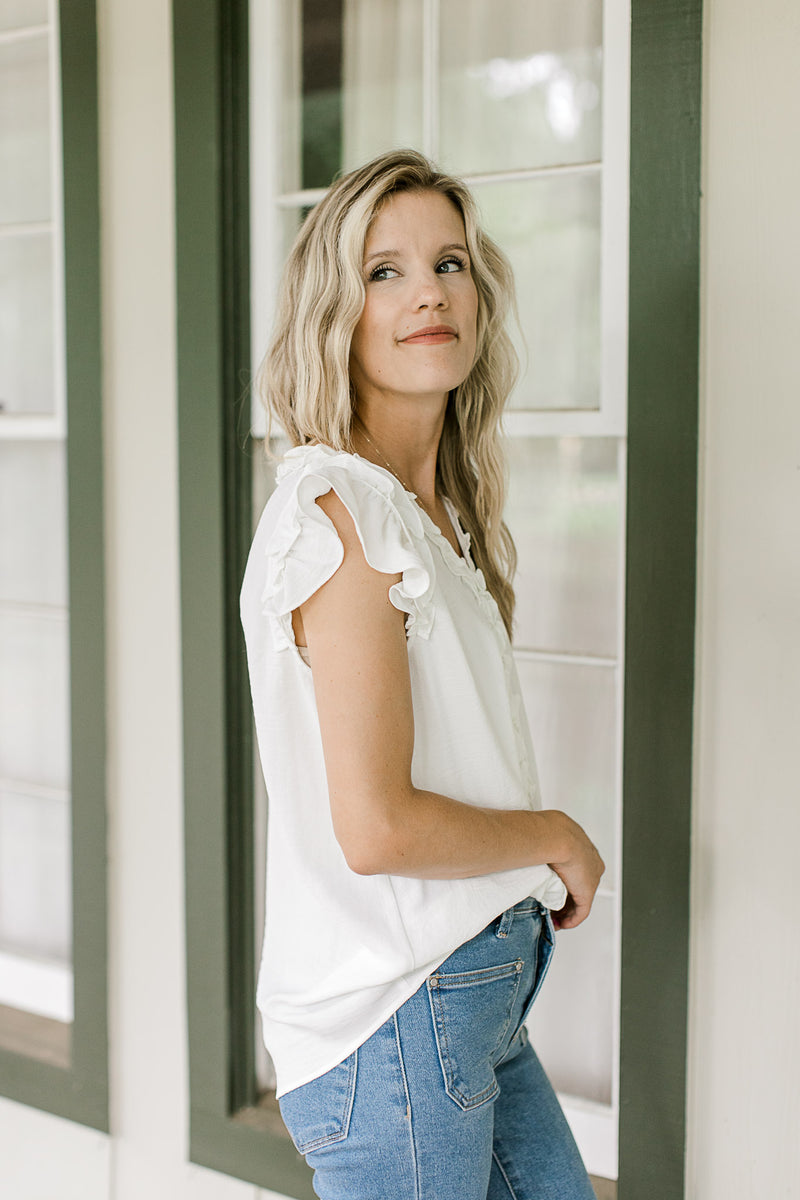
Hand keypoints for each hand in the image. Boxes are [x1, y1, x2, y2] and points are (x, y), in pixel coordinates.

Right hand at [543, 811, 604, 930]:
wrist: (556, 836)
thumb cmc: (545, 831)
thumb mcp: (544, 835)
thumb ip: (539, 843)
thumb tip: (522, 843)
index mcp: (583, 847)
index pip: (576, 870)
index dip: (563, 882)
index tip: (551, 889)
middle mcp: (591, 863)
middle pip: (578, 886)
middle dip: (565, 899)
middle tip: (549, 907)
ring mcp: (591, 878)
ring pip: (579, 900)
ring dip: (566, 912)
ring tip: (551, 918)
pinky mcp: (587, 893)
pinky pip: (581, 912)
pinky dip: (571, 920)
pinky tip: (561, 925)